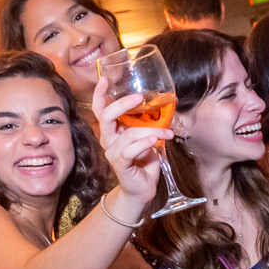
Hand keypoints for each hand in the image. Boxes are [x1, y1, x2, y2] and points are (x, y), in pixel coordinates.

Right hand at [95, 79, 170, 205]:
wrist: (142, 188)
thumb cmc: (144, 161)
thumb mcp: (147, 138)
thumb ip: (148, 124)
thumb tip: (163, 106)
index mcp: (112, 131)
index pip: (101, 110)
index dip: (100, 95)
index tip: (105, 79)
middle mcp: (108, 140)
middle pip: (106, 116)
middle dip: (122, 104)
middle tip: (140, 97)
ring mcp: (113, 153)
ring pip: (129, 134)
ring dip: (152, 130)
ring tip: (168, 132)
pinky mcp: (121, 165)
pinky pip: (130, 150)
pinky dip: (144, 143)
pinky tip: (154, 141)